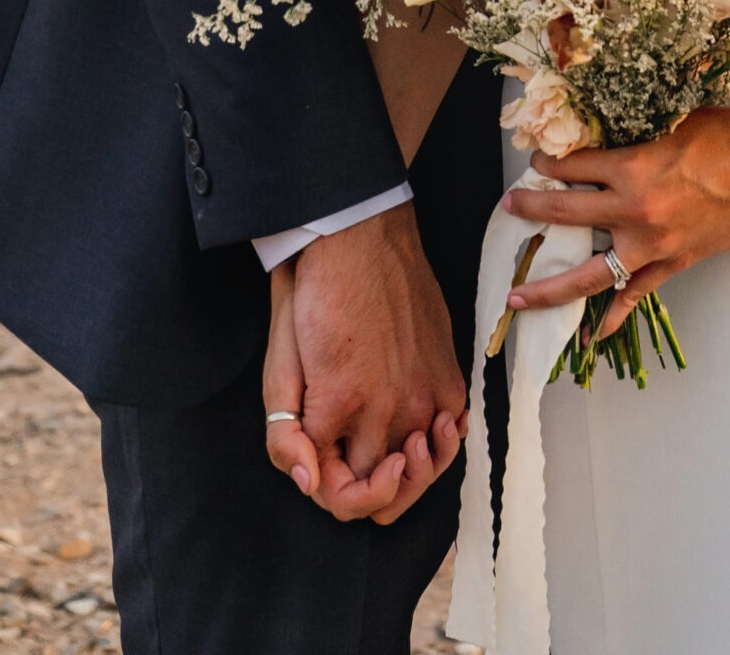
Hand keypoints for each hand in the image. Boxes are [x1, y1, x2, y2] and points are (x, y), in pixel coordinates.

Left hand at [265, 204, 466, 524]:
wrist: (362, 235)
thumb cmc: (316, 292)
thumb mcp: (279, 363)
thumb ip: (285, 431)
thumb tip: (308, 480)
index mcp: (340, 407)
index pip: (334, 491)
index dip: (321, 484)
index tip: (319, 461)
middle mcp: (390, 409)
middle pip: (379, 494)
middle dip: (356, 486)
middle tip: (343, 456)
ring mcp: (425, 393)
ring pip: (419, 473)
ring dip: (401, 475)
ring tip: (386, 454)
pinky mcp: (448, 375)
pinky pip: (450, 436)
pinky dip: (437, 445)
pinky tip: (419, 430)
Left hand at [501, 107, 729, 334]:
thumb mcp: (673, 121)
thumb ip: (636, 134)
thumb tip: (606, 136)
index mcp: (632, 166)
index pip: (572, 166)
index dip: (548, 161)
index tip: (537, 159)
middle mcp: (634, 211)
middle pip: (564, 213)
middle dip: (531, 208)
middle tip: (510, 206)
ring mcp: (653, 245)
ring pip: (588, 274)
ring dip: (550, 286)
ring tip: (518, 296)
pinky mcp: (676, 264)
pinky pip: (637, 294)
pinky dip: (616, 316)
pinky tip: (595, 334)